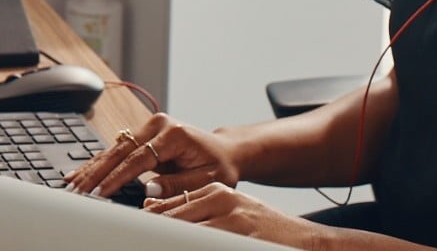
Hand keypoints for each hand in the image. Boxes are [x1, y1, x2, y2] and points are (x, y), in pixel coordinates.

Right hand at [64, 113, 242, 197]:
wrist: (225, 151)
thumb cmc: (218, 166)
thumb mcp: (205, 179)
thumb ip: (177, 185)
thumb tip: (148, 189)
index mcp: (174, 134)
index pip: (138, 159)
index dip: (118, 177)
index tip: (101, 192)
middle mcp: (158, 125)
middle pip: (120, 150)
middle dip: (96, 172)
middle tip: (78, 190)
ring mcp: (149, 127)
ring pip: (114, 149)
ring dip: (92, 167)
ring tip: (72, 184)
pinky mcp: (143, 134)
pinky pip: (117, 150)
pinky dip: (99, 163)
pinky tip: (82, 172)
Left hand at [148, 183, 331, 248]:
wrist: (304, 240)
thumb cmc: (264, 228)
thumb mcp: (230, 210)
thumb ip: (194, 208)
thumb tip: (152, 209)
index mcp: (216, 192)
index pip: (170, 207)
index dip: (148, 224)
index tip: (132, 234)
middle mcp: (222, 203)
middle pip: (172, 221)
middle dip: (151, 235)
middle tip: (132, 242)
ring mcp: (232, 224)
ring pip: (186, 235)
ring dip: (166, 241)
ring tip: (146, 245)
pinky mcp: (239, 239)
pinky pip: (203, 244)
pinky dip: (188, 246)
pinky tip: (180, 247)